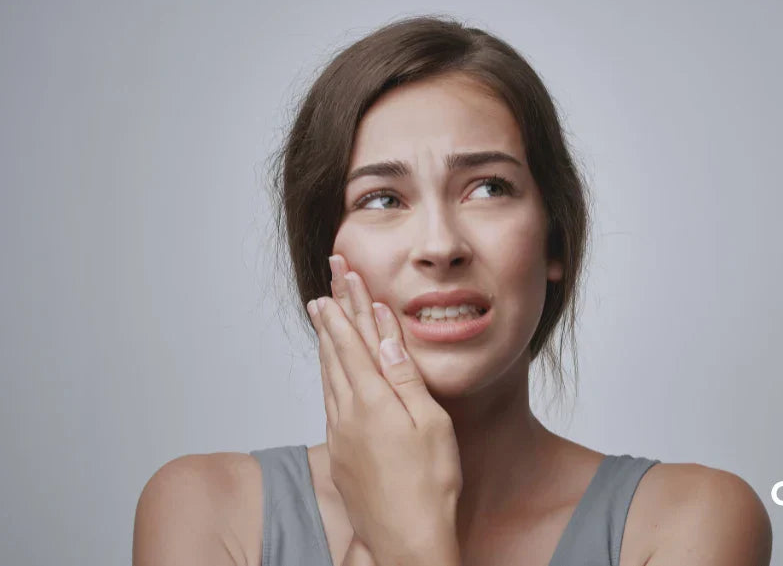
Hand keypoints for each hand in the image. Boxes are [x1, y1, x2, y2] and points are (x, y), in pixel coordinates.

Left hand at [307, 254, 462, 564]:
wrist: (405, 540)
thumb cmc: (430, 485)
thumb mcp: (430, 423)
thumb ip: (404, 377)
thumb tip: (386, 337)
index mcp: (373, 400)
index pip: (356, 339)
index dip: (350, 304)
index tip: (344, 275)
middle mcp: (348, 412)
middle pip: (337, 350)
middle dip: (333, 312)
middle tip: (328, 281)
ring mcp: (340, 433)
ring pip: (328, 374)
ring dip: (326, 340)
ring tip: (322, 314)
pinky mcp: (339, 452)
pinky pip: (329, 398)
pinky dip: (328, 372)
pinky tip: (329, 370)